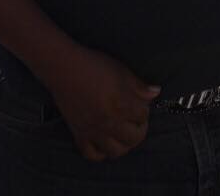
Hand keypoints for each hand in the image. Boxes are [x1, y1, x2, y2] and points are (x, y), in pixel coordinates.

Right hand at [43, 46, 159, 160]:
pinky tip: (104, 142)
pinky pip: (92, 154)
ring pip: (116, 151)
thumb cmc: (93, 65)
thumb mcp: (121, 70)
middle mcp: (109, 122)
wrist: (64, 68)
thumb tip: (156, 93)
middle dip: (140, 129)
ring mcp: (93, 130)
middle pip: (134, 138)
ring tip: (124, 134)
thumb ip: (139, 86)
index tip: (140, 104)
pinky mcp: (79, 133)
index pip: (143, 116)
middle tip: (136, 121)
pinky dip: (100, 153)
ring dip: (124, 145)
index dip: (145, 109)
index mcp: (121, 105)